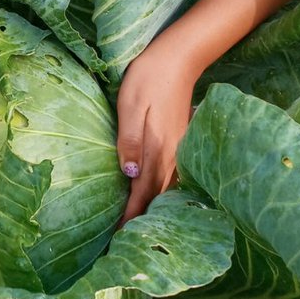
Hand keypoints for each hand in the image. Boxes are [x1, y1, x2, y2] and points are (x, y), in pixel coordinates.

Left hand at [115, 37, 197, 222]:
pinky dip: (161, 191)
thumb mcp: (130, 105)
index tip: (118, 237)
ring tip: (137, 224)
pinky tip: (153, 195)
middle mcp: (172, 155)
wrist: (179, 58)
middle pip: (156, 197)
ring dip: (152, 207)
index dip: (130, 217)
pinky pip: (171, 176)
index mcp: (157, 149)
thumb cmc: (149, 79)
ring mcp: (179, 149)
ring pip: (166, 189)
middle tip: (123, 240)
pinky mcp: (181, 142)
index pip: (142, 193)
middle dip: (141, 219)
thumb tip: (129, 174)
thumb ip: (129, 140)